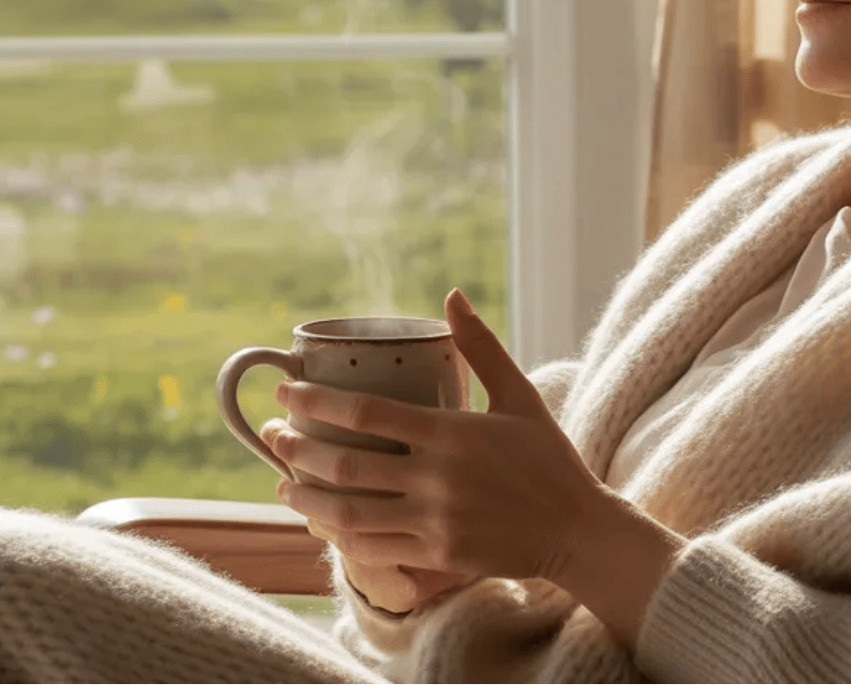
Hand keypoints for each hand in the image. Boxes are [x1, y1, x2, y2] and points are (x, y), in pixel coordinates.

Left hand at [271, 289, 685, 645]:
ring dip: (307, 498)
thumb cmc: (547, 458)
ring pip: (350, 514)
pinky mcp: (438, 556)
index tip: (287, 393)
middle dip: (298, 449)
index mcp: (452, 434)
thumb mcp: (519, 396)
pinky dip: (339, 537)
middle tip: (273, 436)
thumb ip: (481, 346)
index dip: (317, 403)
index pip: (367, 414)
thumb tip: (451, 294)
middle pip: (347, 465)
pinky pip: (373, 548)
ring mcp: (436, 521)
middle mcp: (438, 479)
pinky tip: (320, 523)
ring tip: (282, 485)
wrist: (578, 530)